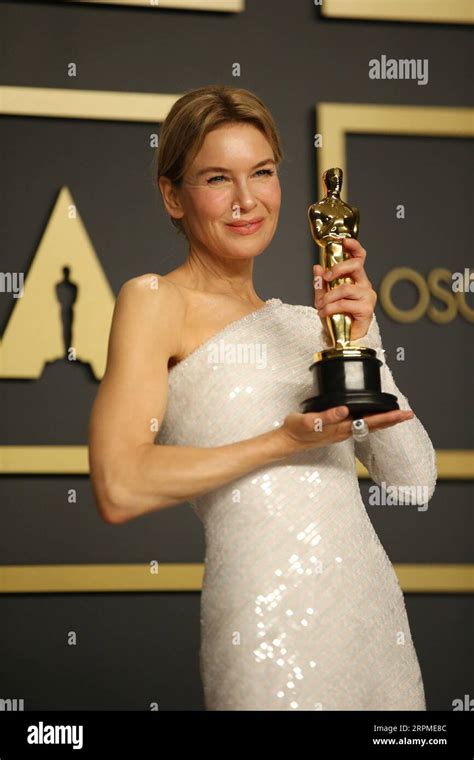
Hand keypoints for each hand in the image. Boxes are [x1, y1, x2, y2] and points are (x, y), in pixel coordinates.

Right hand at [279, 405, 413, 452]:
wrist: (287, 442)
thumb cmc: (297, 430)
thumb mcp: (309, 421)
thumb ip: (327, 416)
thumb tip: (344, 410)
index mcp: (341, 428)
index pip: (370, 422)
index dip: (388, 418)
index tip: (403, 414)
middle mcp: (345, 432)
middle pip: (374, 426)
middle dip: (392, 420)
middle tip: (408, 414)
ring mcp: (342, 432)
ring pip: (368, 426)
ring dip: (383, 420)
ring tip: (395, 415)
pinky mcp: (337, 430)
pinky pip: (359, 425)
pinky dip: (370, 420)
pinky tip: (371, 416)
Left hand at [313, 238, 376, 341]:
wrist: (343, 338)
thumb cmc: (337, 317)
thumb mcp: (324, 297)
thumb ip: (321, 283)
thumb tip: (317, 267)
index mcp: (356, 278)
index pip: (359, 257)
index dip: (354, 247)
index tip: (344, 241)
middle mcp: (364, 285)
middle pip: (355, 266)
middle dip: (337, 268)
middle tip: (326, 277)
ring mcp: (367, 297)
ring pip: (346, 287)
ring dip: (329, 296)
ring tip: (320, 305)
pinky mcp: (366, 309)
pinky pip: (345, 303)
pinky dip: (330, 307)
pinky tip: (324, 313)